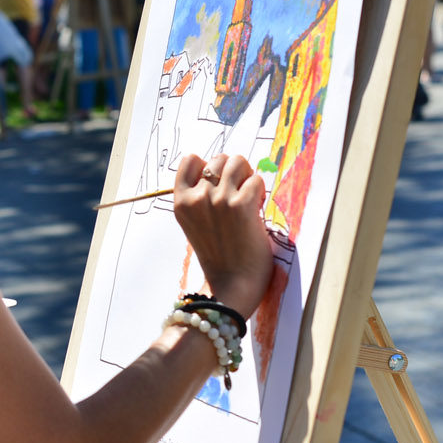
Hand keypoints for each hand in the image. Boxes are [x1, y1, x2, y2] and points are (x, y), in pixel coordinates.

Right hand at [171, 152, 275, 318]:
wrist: (231, 284)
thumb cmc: (218, 256)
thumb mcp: (195, 224)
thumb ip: (200, 199)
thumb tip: (222, 171)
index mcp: (181, 202)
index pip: (190, 159)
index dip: (209, 166)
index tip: (219, 182)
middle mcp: (197, 197)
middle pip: (219, 158)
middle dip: (232, 172)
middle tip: (238, 193)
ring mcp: (218, 199)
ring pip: (238, 162)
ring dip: (248, 176)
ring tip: (249, 197)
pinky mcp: (242, 205)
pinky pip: (257, 180)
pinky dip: (261, 192)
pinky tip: (257, 209)